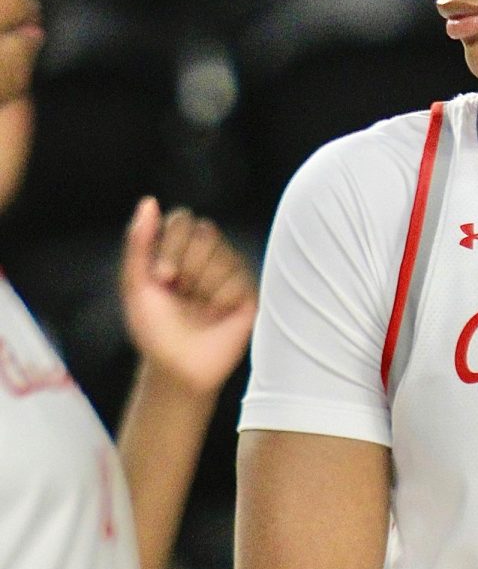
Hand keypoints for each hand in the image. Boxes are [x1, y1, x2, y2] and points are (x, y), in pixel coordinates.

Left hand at [120, 197, 257, 393]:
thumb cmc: (154, 330)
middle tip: (181, 292)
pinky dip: (222, 298)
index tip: (163, 278)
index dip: (172, 246)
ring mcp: (230, 271)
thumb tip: (148, 201)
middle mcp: (207, 256)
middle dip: (188, 264)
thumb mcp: (136, 285)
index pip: (182, 220)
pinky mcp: (250, 290)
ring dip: (204, 285)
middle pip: (206, 231)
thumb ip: (139, 242)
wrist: (179, 367)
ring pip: (223, 254)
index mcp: (178, 250)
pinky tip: (218, 313)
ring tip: (200, 306)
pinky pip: (239, 277)